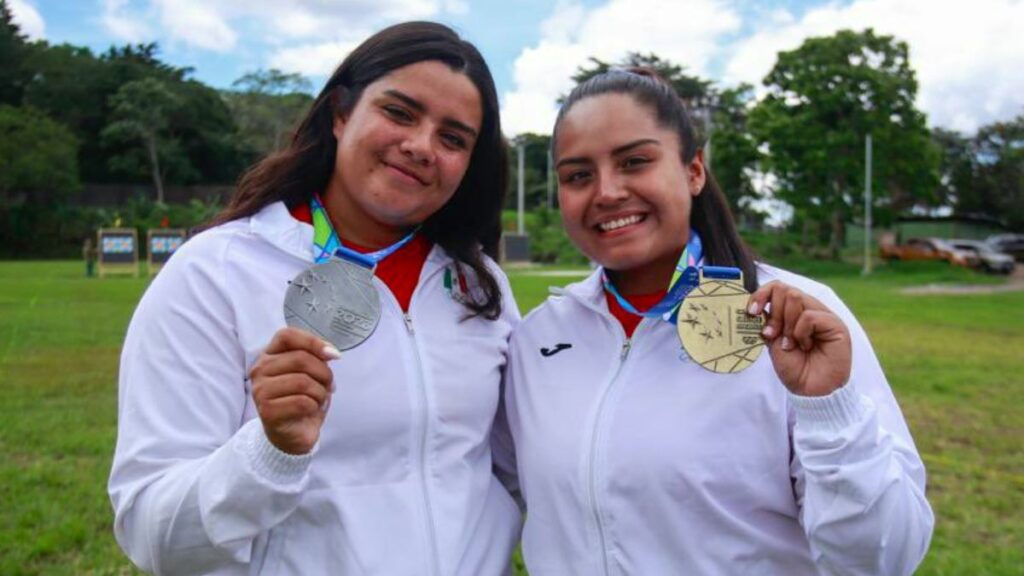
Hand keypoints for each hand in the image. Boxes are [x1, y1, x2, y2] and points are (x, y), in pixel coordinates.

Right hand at [249, 327, 340, 454]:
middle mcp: (259, 370)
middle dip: (324, 373)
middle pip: (300, 359)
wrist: (292, 434)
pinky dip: (314, 406)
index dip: (313, 342)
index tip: (333, 355)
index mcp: (268, 355)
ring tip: (318, 400)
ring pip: (303, 381)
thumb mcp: (311, 373)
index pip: (287, 335)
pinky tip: (310, 411)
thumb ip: (316, 358)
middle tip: (328, 386)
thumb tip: (331, 353)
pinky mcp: (267, 411)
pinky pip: (302, 402)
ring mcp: (260, 391)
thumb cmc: (301, 400)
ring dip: (320, 392)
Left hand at [747, 282, 851, 396]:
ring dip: (785, 324)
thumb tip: (757, 306)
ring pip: (794, 297)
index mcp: (794, 311)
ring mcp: (823, 314)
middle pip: (783, 288)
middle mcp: (809, 308)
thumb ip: (768, 322)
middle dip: (773, 313)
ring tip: (790, 344)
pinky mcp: (835, 324)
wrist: (811, 391)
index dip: (760, 295)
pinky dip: (801, 333)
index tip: (751, 312)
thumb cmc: (795, 369)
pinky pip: (808, 316)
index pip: (776, 287)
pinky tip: (806, 346)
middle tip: (774, 334)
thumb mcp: (774, 342)